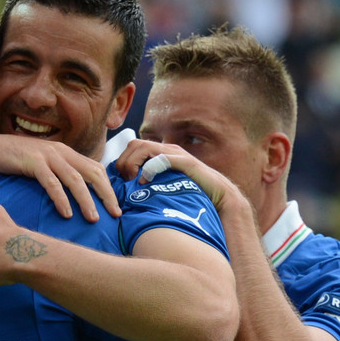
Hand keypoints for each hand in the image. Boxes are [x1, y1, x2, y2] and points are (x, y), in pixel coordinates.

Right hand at [0, 133, 119, 221]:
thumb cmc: (13, 160)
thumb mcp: (42, 165)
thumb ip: (58, 174)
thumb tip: (74, 194)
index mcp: (66, 152)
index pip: (95, 169)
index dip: (108, 188)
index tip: (114, 207)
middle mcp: (61, 151)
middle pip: (92, 173)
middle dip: (106, 195)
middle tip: (115, 214)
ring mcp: (47, 155)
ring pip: (74, 179)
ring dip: (86, 200)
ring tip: (93, 219)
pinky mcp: (32, 162)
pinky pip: (52, 183)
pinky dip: (61, 199)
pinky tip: (67, 214)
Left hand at [115, 139, 246, 214]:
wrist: (219, 196)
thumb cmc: (192, 194)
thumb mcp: (166, 187)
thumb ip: (150, 185)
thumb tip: (129, 194)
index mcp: (161, 154)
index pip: (133, 146)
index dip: (122, 160)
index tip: (120, 180)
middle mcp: (167, 150)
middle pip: (134, 144)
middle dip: (124, 161)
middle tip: (124, 180)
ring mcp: (176, 155)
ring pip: (144, 147)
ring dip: (133, 163)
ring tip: (132, 180)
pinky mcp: (185, 163)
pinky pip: (161, 159)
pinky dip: (149, 168)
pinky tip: (145, 182)